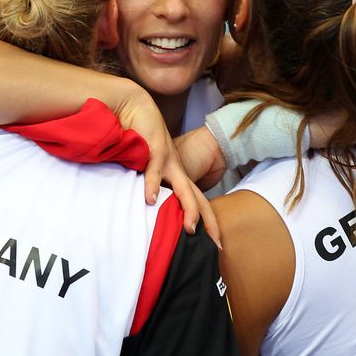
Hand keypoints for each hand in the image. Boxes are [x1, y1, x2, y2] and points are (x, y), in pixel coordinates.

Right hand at [113, 88, 219, 246]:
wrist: (138, 108)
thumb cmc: (142, 139)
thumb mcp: (149, 167)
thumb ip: (152, 186)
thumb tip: (149, 210)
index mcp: (178, 176)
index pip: (199, 202)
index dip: (210, 222)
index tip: (217, 244)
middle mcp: (178, 171)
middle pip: (199, 200)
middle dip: (210, 223)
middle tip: (217, 246)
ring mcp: (168, 161)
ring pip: (184, 189)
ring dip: (188, 209)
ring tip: (190, 229)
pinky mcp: (155, 150)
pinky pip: (153, 172)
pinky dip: (152, 186)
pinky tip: (148, 200)